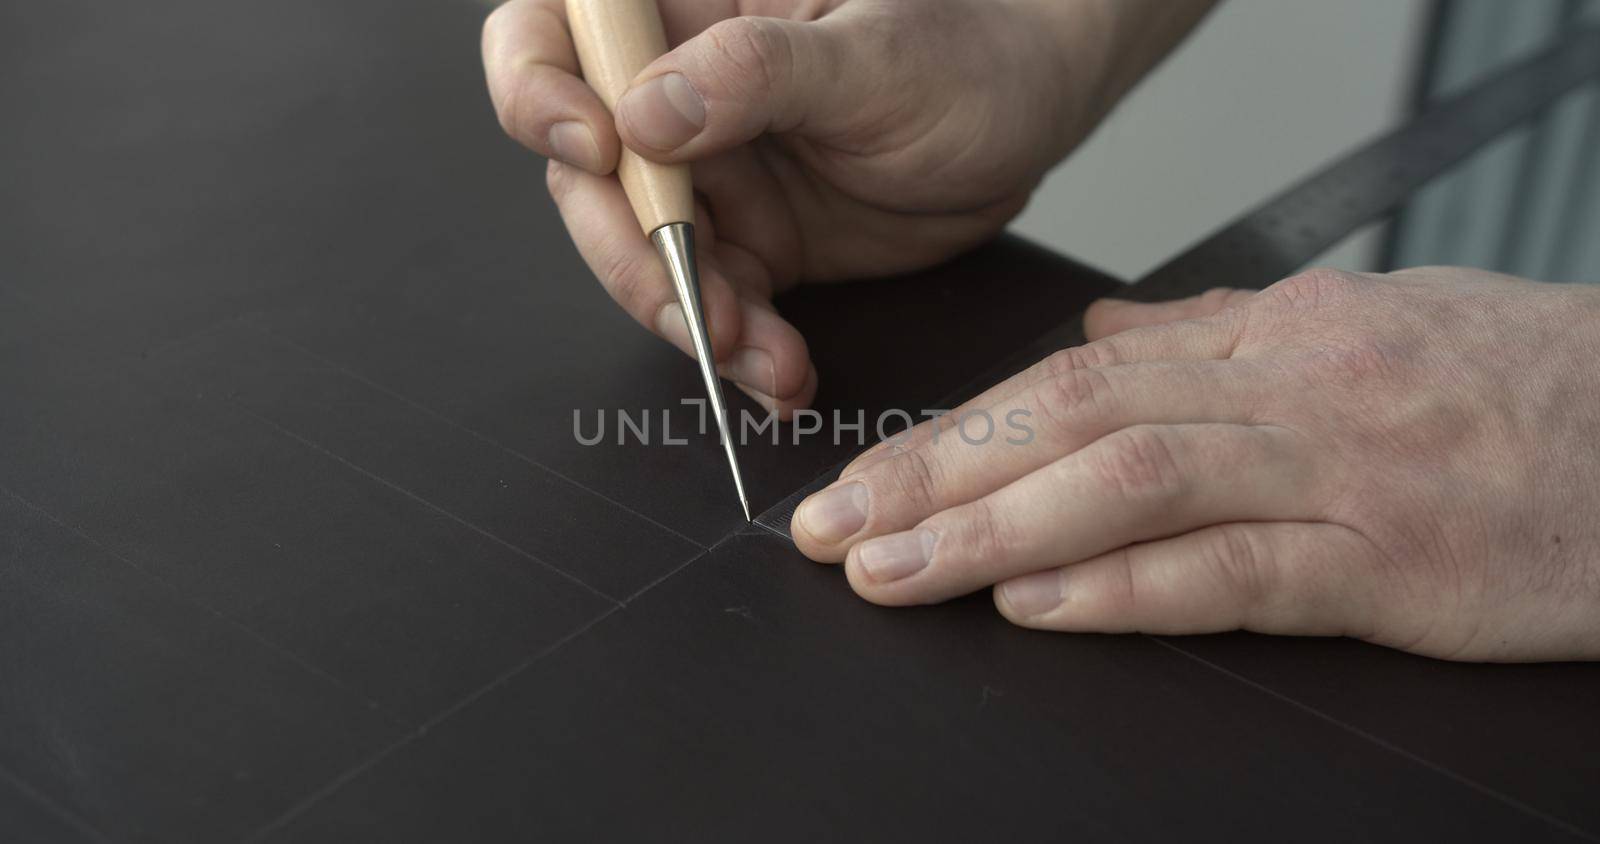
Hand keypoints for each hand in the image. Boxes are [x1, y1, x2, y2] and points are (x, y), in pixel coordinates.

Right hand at [482, 0, 1211, 415]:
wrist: (1034, 111)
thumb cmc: (967, 46)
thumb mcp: (875, 51)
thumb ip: (760, 72)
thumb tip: (645, 112)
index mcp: (687, 10)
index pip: (553, 33)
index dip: (539, 91)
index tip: (601, 149)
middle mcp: (677, 94)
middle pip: (584, 175)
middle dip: (629, 251)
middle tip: (692, 301)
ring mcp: (711, 176)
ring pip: (644, 258)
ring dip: (690, 318)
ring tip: (761, 355)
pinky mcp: (753, 245)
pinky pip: (715, 307)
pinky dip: (742, 353)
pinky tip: (783, 374)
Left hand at [792, 267, 1599, 661]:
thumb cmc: (1521, 384)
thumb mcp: (1366, 325)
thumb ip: (1222, 330)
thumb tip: (1102, 327)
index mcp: (1276, 333)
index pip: (1077, 374)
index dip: (959, 426)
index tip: (872, 469)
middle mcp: (1290, 386)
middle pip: (1073, 418)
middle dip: (935, 473)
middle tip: (831, 524)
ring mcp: (1340, 469)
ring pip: (1130, 480)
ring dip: (991, 526)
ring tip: (891, 567)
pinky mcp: (1393, 558)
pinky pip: (1234, 569)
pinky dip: (1122, 584)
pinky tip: (1033, 602)